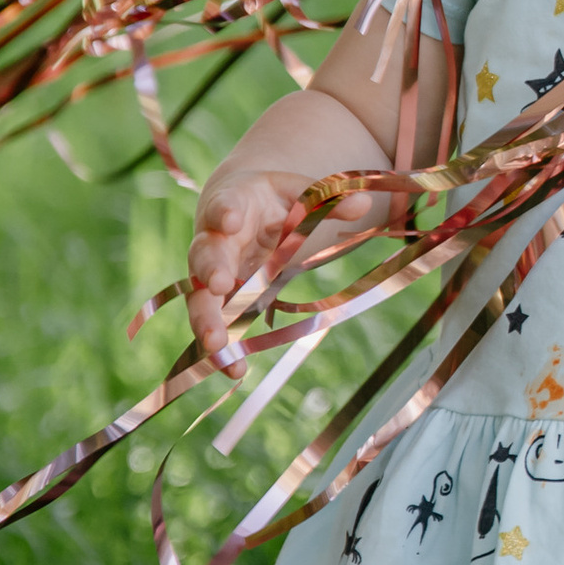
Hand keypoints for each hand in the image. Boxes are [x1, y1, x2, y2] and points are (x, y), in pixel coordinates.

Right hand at [186, 167, 371, 375]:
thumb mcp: (302, 193)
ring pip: (201, 299)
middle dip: (210, 270)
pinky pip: (217, 327)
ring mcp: (212, 274)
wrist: (238, 213)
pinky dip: (224, 351)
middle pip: (204, 256)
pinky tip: (236, 371)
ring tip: (217, 346)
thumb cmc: (273, 200)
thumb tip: (362, 204)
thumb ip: (328, 200)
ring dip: (207, 322)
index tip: (230, 220)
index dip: (225, 212)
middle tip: (218, 284)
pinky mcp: (220, 303)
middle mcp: (214, 241)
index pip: (225, 205)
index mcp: (234, 204)